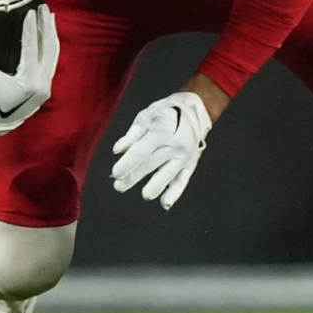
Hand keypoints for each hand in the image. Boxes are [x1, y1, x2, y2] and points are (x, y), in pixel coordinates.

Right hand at [0, 5, 58, 136]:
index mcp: (29, 82)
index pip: (32, 49)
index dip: (31, 29)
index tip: (31, 11)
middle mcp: (42, 84)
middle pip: (49, 49)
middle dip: (47, 27)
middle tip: (44, 7)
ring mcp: (45, 86)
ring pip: (53, 55)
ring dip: (50, 35)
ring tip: (49, 17)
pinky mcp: (44, 87)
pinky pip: (50, 62)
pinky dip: (49, 47)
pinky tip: (47, 36)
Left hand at [111, 91, 211, 207]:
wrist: (196, 109)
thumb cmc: (167, 111)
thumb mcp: (147, 115)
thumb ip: (132, 134)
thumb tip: (118, 150)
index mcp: (161, 131)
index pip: (142, 150)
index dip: (128, 162)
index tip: (116, 173)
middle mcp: (174, 145)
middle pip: (151, 164)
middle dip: (134, 176)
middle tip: (118, 186)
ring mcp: (184, 156)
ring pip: (167, 174)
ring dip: (154, 186)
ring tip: (144, 194)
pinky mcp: (191, 163)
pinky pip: (183, 179)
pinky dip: (175, 192)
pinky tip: (165, 203)